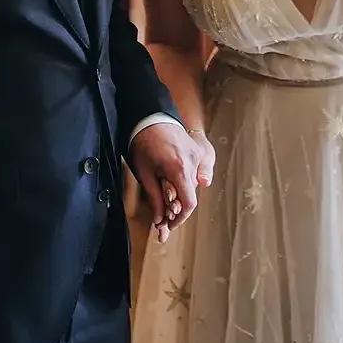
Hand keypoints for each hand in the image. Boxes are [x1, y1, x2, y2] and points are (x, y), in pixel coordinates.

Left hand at [130, 122, 212, 242]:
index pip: (189, 204)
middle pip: (191, 195)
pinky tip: (170, 180)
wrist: (151, 117)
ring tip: (164, 194)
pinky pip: (194, 173)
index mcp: (179, 169)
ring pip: (192, 185)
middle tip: (163, 216)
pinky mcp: (198, 151)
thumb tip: (160, 220)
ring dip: (180, 193)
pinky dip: (184, 181)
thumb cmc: (144, 143)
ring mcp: (198, 156)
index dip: (180, 219)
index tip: (170, 225)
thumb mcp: (145, 174)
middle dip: (177, 208)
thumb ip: (155, 199)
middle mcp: (193, 163)